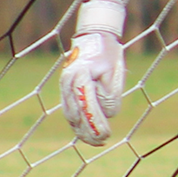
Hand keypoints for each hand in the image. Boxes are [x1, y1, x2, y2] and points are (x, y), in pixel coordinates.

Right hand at [61, 0, 125, 144]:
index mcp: (80, 78)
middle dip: (89, 132)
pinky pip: (69, 109)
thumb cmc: (107, 52)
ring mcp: (64, 86)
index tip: (106, 135)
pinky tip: (85, 132)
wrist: (94, 34)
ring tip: (96, 141)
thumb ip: (109, 96)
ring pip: (70, 115)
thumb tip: (105, 115)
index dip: (96, 125)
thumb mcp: (113, 73)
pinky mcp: (65, 88)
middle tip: (103, 141)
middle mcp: (68, 83)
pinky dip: (76, 122)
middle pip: (76, 116)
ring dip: (82, 130)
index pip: (87, 108)